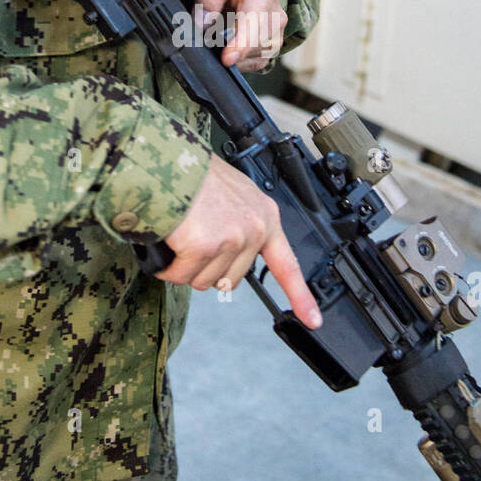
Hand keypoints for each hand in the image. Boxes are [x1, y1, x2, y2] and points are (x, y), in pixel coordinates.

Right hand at [155, 152, 321, 328]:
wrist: (170, 161)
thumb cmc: (195, 175)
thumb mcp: (235, 196)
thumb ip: (243, 228)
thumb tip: (228, 268)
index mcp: (265, 218)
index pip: (287, 265)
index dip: (300, 296)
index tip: (312, 320)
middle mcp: (254, 230)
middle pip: (230, 281)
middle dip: (207, 269)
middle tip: (195, 239)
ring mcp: (230, 239)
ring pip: (203, 281)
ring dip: (185, 267)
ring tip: (182, 235)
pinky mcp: (203, 246)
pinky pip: (181, 276)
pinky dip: (168, 267)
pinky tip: (168, 243)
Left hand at [194, 0, 286, 71]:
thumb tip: (204, 23)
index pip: (256, 20)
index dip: (243, 43)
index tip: (227, 59)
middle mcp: (276, 15)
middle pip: (255, 44)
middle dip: (229, 50)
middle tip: (206, 42)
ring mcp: (276, 35)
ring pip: (252, 57)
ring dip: (230, 53)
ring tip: (216, 36)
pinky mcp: (270, 51)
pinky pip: (251, 64)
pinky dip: (236, 60)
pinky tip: (226, 46)